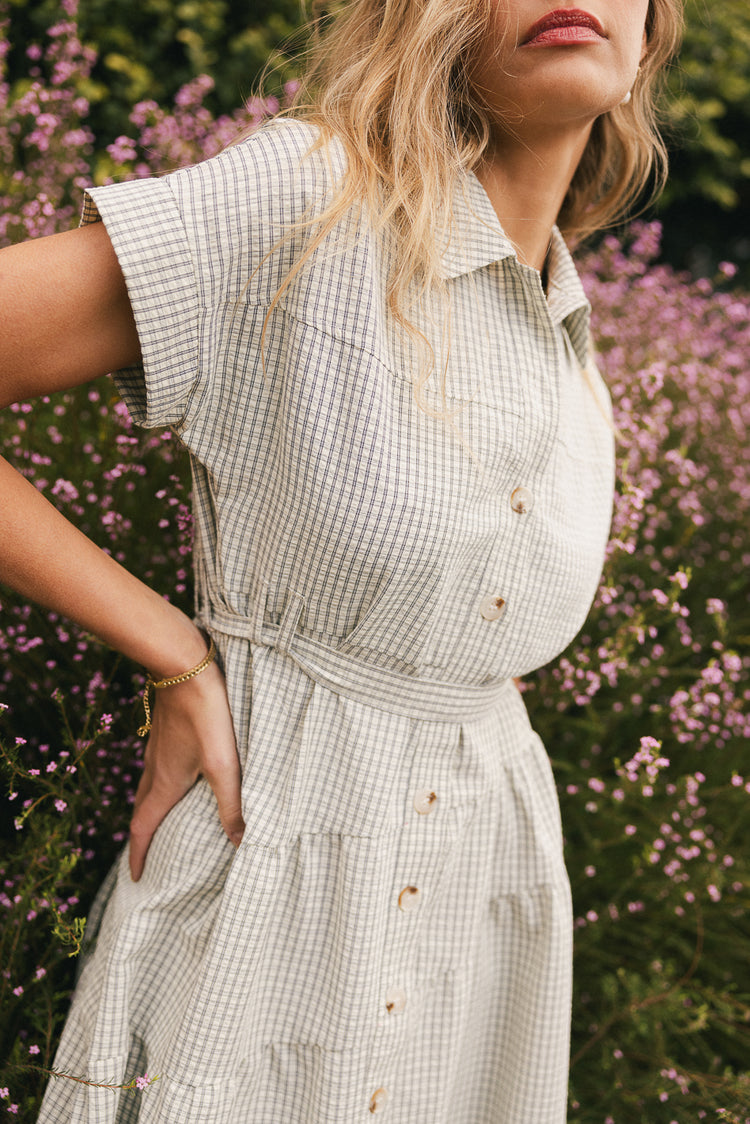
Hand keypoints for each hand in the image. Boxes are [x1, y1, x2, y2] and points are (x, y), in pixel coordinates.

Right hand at [128, 660, 244, 880]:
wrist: (183, 667)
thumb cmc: (205, 716)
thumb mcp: (224, 763)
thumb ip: (231, 803)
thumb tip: (239, 841)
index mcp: (165, 783)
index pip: (143, 828)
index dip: (138, 855)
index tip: (135, 878)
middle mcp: (154, 770)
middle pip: (141, 812)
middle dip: (140, 838)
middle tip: (144, 858)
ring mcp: (157, 749)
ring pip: (146, 789)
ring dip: (148, 812)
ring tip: (159, 824)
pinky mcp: (164, 733)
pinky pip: (154, 771)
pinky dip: (157, 788)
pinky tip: (174, 778)